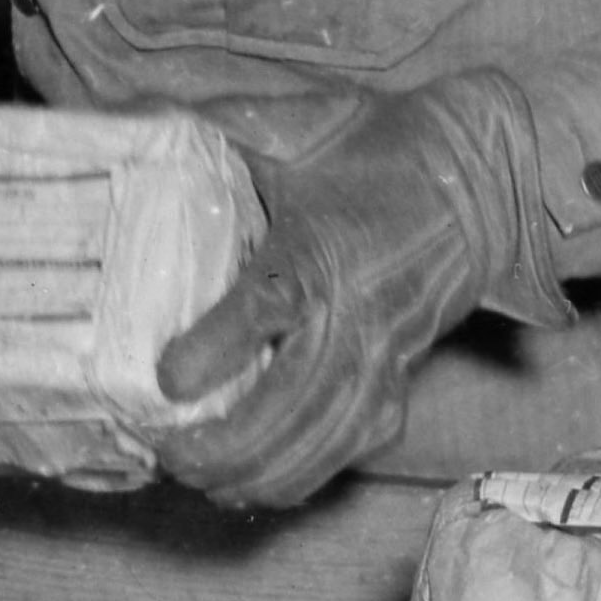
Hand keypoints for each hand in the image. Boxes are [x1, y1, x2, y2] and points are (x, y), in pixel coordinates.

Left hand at [150, 72, 539, 512]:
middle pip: (297, 399)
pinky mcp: (404, 374)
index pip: (270, 305)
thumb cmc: (371, 147)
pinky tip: (257, 489)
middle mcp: (359, 308)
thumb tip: (118, 110)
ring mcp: (388, 350)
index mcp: (323, 244)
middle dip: (229, 443)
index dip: (220, 346)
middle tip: (164, 454)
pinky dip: (307, 475)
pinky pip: (358, 442)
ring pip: (328, 436)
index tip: (169, 378)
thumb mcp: (289, 123)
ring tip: (200, 482)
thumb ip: (204, 124)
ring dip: (263, 471)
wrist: (482, 171)